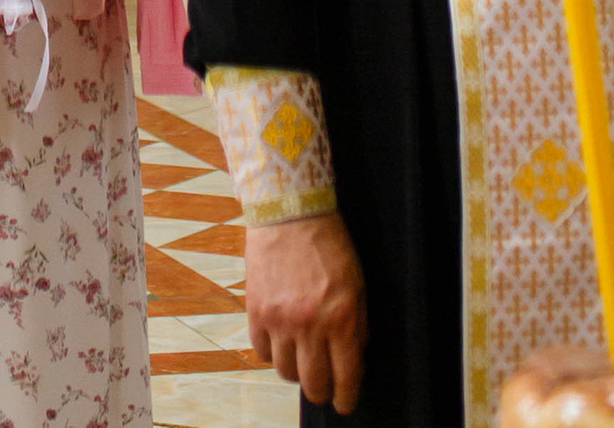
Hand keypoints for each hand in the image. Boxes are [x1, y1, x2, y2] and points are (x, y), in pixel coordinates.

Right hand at [244, 211, 366, 411]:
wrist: (290, 211)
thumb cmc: (328, 244)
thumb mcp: (357, 284)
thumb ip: (357, 326)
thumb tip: (352, 361)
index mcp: (340, 318)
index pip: (346, 377)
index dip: (346, 397)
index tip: (344, 403)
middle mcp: (309, 324)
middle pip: (313, 384)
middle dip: (321, 390)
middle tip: (323, 384)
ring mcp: (279, 319)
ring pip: (286, 372)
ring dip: (295, 370)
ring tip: (300, 356)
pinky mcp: (255, 311)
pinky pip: (262, 352)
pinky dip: (272, 352)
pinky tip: (280, 340)